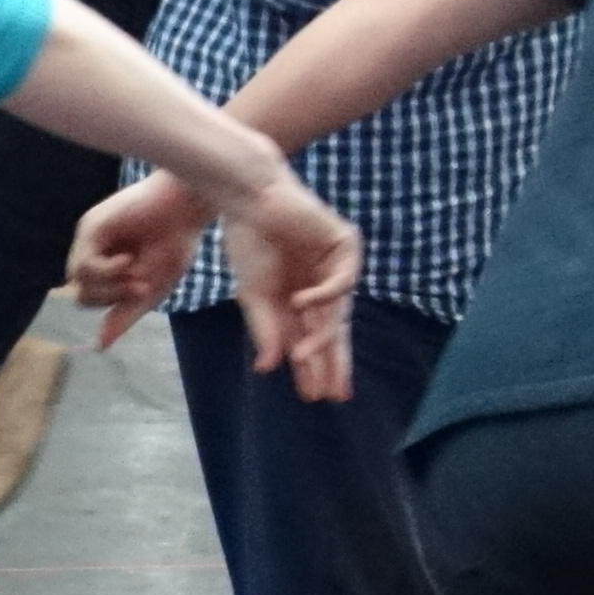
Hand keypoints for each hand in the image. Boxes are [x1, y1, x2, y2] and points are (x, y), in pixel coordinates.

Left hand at [65, 172, 208, 342]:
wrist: (187, 208)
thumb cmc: (175, 244)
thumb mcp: (153, 289)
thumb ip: (126, 314)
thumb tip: (100, 346)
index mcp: (108, 269)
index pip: (93, 299)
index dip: (114, 302)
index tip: (143, 291)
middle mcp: (96, 253)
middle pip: (82, 295)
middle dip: (112, 297)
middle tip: (140, 285)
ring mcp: (91, 239)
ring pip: (78, 281)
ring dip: (110, 286)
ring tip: (135, 272)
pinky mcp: (91, 227)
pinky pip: (84, 265)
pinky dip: (106, 271)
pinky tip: (126, 259)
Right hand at [217, 178, 366, 400]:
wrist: (249, 198)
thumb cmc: (249, 241)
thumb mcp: (255, 295)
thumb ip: (266, 329)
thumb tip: (268, 368)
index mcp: (298, 295)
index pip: (311, 336)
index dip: (313, 366)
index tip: (313, 396)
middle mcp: (320, 283)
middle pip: (331, 330)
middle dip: (330, 362)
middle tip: (330, 394)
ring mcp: (335, 265)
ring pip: (336, 312)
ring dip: (322, 339)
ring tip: (306, 359)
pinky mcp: (344, 245)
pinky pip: (342, 281)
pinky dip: (324, 295)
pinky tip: (303, 303)